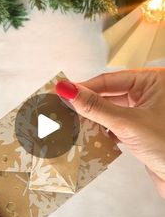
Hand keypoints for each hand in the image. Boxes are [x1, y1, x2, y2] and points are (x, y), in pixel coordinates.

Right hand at [56, 68, 164, 197]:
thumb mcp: (127, 123)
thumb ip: (96, 107)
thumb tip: (67, 89)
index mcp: (154, 81)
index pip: (110, 80)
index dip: (85, 87)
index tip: (62, 92)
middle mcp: (151, 93)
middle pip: (110, 94)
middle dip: (88, 104)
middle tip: (63, 109)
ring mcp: (147, 112)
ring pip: (113, 110)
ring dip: (95, 119)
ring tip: (73, 123)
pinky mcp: (143, 130)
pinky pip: (118, 125)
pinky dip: (104, 131)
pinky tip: (91, 136)